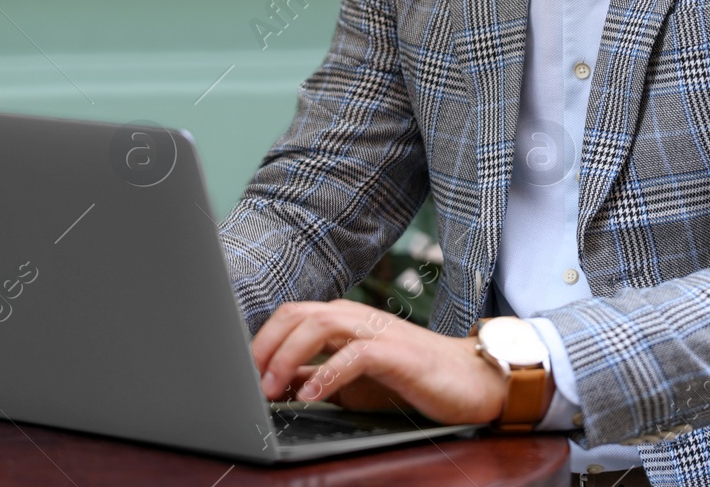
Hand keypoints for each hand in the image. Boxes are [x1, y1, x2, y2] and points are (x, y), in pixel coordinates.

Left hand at [250, 299, 506, 424]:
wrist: (470, 380)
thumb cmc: (412, 378)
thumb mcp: (353, 380)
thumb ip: (317, 375)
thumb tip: (278, 383)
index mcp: (343, 320)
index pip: (289, 316)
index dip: (259, 342)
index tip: (239, 373)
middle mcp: (356, 317)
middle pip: (296, 314)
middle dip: (264, 345)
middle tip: (247, 380)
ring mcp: (376, 330)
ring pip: (319, 324)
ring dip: (287, 356)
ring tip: (270, 388)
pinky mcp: (396, 352)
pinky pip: (354, 355)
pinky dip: (327, 374)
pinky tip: (310, 395)